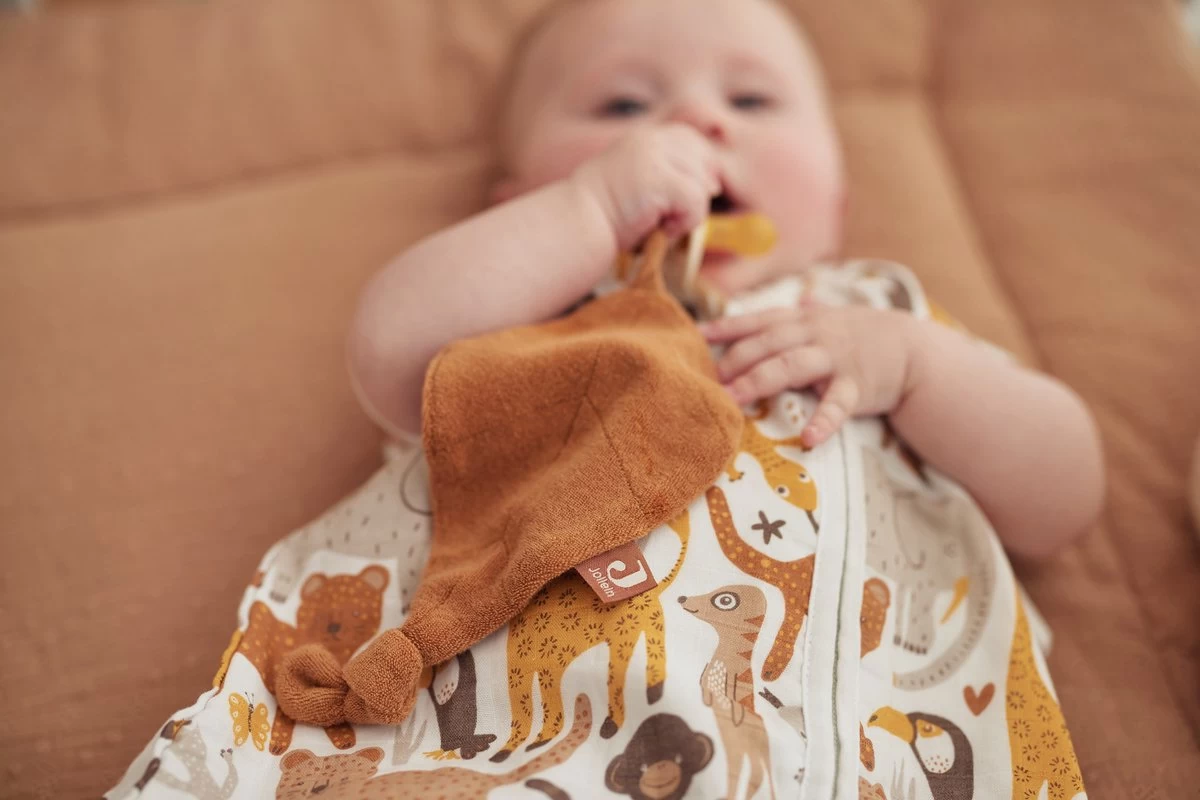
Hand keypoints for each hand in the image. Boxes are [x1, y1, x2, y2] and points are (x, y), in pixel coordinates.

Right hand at [572, 124, 721, 250]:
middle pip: (704, 160)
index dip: (700, 167)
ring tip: (656, 224)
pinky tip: (658, 229)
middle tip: (667, 215)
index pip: (691, 140)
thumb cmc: (603, 216)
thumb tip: (715, 184)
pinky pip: (696, 202)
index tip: (690, 195)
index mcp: (644, 139)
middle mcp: (650, 140)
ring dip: (685, 213)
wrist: (575, 226)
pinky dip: (683, 223)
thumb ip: (668, 175)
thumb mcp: (637, 184)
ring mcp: (654, 157)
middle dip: (696, 191)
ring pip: (702, 185)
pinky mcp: (659, 179)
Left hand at [700, 304, 918, 446]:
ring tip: (733, 401)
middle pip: (765, 344)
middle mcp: (813, 335)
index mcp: (801, 321)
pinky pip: (837, 404)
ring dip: (759, 382)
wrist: (913, 349)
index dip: (726, 329)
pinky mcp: (856, 386)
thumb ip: (799, 315)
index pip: (756, 321)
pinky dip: (824, 421)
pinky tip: (809, 438)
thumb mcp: (828, 318)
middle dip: (734, 361)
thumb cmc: (861, 335)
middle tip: (706, 381)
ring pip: (790, 366)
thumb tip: (776, 305)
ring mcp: (834, 359)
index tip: (696, 337)